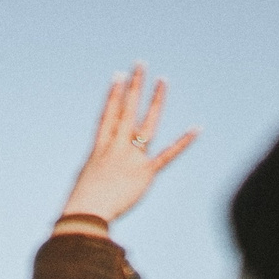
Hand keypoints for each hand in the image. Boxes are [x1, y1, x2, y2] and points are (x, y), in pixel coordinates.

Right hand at [56, 65, 196, 233]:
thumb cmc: (82, 201)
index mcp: (101, 148)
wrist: (87, 213)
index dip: (114, 94)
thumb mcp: (88, 176)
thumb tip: (101, 165)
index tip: (119, 76)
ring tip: (162, 80)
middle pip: (127, 110)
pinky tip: (196, 128)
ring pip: (146, 124)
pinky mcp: (145, 172)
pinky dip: (183, 142)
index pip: (109, 114)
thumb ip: (99, 165)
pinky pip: (167, 155)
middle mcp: (116, 147)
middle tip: (140, 65)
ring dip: (155, 100)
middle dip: (134, 86)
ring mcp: (131, 157)